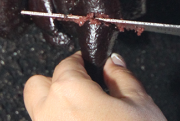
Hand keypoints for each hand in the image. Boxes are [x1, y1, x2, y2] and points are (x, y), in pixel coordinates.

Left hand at [24, 51, 166, 120]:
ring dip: (58, 110)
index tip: (93, 67)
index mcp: (69, 93)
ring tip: (89, 118)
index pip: (67, 64)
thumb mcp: (141, 104)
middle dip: (57, 83)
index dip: (83, 63)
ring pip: (40, 114)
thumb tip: (113, 63)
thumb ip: (122, 77)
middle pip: (38, 86)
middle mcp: (49, 115)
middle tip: (85, 90)